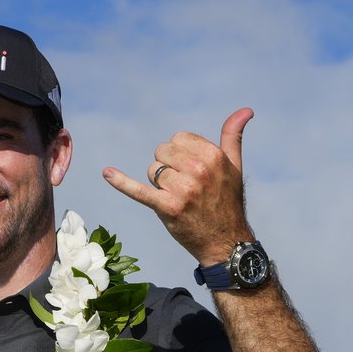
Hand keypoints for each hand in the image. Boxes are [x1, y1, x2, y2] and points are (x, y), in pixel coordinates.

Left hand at [102, 108, 255, 266]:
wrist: (224, 241)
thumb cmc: (227, 201)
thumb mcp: (235, 166)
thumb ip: (233, 136)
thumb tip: (246, 110)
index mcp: (213, 156)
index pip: (177, 139)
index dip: (181, 154)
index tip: (193, 170)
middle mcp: (198, 170)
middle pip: (162, 152)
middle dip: (168, 166)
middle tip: (186, 187)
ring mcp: (182, 190)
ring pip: (152, 171)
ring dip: (160, 184)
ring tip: (179, 198)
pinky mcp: (166, 208)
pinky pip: (138, 190)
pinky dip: (121, 182)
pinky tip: (106, 172)